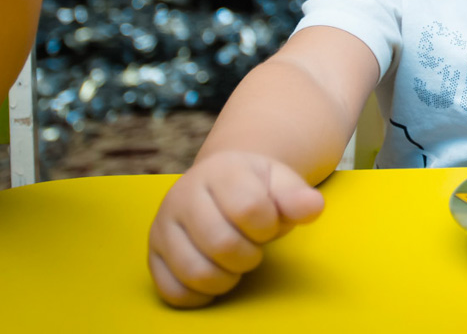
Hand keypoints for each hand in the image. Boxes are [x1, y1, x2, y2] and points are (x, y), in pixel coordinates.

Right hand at [147, 151, 324, 307]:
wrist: (220, 181)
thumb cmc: (256, 186)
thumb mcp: (281, 181)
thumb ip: (296, 196)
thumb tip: (313, 207)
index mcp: (221, 171)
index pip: (248, 208)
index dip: (267, 226)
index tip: (268, 225)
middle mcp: (183, 194)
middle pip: (220, 243)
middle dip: (248, 256)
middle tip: (253, 249)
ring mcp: (163, 224)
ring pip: (194, 270)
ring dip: (226, 278)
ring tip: (235, 265)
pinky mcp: (152, 253)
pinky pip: (171, 290)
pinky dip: (199, 295)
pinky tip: (215, 279)